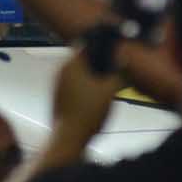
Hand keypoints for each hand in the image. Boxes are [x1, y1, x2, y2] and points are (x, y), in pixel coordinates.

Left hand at [47, 44, 123, 165]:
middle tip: (115, 65)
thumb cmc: (88, 113)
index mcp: (70, 64)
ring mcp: (57, 84)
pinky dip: (85, 84)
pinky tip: (97, 95)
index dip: (101, 41)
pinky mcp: (58, 96)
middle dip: (98, 60)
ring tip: (109, 81)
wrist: (68, 140)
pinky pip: (73, 82)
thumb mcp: (109, 91)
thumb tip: (124, 59)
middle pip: (82, 57)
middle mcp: (60, 70)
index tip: (114, 45)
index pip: (85, 42)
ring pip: (78, 71)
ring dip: (92, 73)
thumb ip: (119, 72)